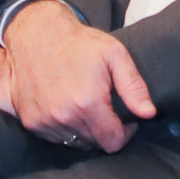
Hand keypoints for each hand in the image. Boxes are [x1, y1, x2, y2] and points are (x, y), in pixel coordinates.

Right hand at [4, 0, 154, 152]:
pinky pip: (55, 138)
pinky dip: (65, 128)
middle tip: (105, 107)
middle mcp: (64, 116)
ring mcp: (44, 121)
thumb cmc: (78, 43)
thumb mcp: (115, 56)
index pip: (113, 142)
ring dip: (84, 130)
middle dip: (105, 130)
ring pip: (75, 142)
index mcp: (87, 103)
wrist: (37, 35)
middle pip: (95, 143)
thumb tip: (149, 113)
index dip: (125, 134)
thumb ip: (134, 87)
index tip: (125, 120)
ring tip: (85, 105)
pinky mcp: (31, 121)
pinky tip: (68, 107)